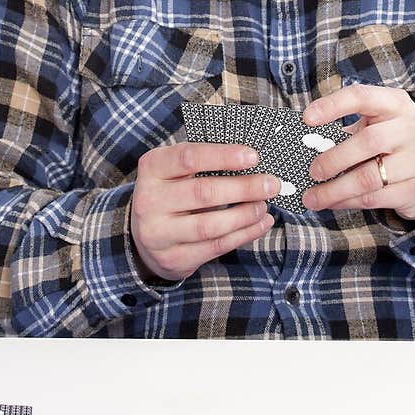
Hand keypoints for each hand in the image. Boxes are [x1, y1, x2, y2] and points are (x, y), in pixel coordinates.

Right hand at [130, 143, 279, 281]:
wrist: (143, 235)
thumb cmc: (171, 193)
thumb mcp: (175, 171)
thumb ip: (205, 163)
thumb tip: (252, 160)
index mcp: (152, 168)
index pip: (189, 158)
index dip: (223, 156)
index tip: (254, 157)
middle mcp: (149, 200)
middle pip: (204, 193)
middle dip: (244, 188)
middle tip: (272, 184)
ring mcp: (158, 233)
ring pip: (211, 225)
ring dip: (245, 215)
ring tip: (264, 206)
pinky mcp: (172, 258)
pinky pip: (215, 247)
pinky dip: (244, 235)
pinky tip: (260, 224)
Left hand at [300, 84, 414, 222]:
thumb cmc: (397, 145)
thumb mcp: (380, 126)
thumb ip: (350, 132)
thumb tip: (307, 146)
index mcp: (397, 104)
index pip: (362, 97)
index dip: (333, 106)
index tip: (307, 119)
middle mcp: (414, 127)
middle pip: (369, 141)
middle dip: (334, 159)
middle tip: (312, 171)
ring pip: (370, 177)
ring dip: (335, 189)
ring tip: (313, 197)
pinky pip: (376, 198)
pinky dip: (349, 202)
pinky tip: (334, 203)